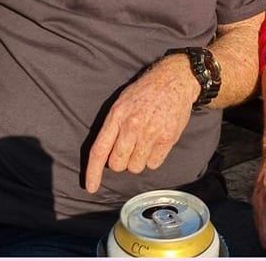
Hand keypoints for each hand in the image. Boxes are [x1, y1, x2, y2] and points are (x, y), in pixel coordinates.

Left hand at [85, 54, 198, 192]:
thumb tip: (106, 155)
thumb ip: (113, 126)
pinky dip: (153, 158)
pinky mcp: (167, 139)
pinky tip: (156, 142)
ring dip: (138, 160)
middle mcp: (132, 126)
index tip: (90, 187)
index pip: (99, 150)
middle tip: (129, 148)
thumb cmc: (146, 90)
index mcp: (117, 115)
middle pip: (117, 164)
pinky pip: (153, 164)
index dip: (93, 172)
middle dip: (121, 161)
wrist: (175, 79)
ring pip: (135, 167)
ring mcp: (150, 133)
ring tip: (144, 141)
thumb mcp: (122, 102)